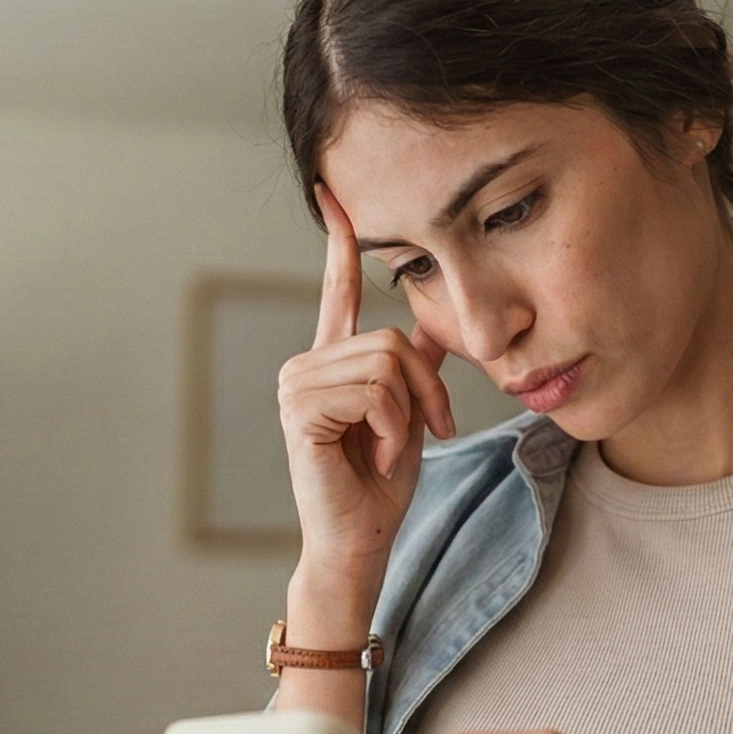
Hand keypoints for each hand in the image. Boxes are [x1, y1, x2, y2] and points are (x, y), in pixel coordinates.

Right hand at [277, 184, 456, 614]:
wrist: (363, 539)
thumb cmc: (382, 484)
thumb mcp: (410, 413)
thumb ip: (415, 368)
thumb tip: (437, 328)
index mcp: (332, 361)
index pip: (337, 290)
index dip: (339, 243)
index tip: (335, 194)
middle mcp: (306, 364)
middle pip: (390, 340)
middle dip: (424, 388)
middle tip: (425, 430)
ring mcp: (296, 385)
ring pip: (385, 364)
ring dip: (407, 413)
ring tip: (390, 448)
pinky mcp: (299, 410)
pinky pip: (373, 393)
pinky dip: (390, 428)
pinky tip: (375, 456)